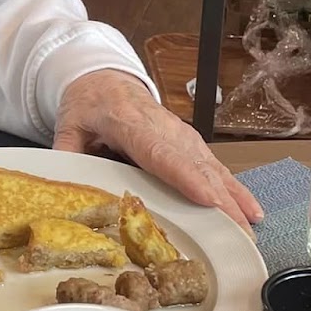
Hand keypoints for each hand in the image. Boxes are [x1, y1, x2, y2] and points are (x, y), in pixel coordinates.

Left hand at [52, 71, 261, 231]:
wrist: (104, 78)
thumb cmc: (87, 104)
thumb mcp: (68, 124)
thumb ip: (64, 152)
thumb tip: (60, 184)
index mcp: (128, 122)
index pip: (159, 152)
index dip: (185, 176)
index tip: (207, 198)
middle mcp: (162, 127)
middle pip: (193, 163)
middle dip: (219, 197)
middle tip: (238, 232)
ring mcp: (179, 133)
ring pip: (210, 165)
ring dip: (233, 196)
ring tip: (250, 228)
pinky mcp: (189, 140)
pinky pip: (214, 165)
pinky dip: (234, 187)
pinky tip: (250, 210)